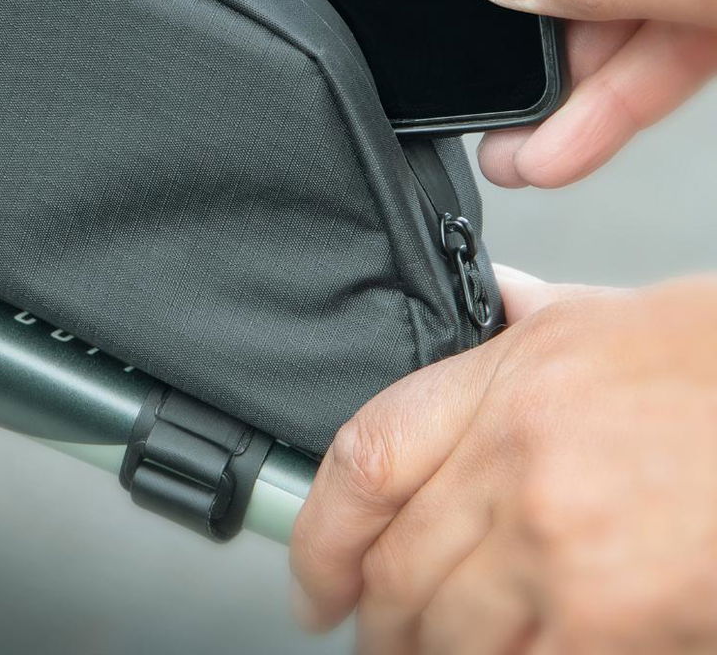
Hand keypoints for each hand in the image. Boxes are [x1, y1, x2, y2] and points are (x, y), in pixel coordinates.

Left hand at [289, 269, 716, 652]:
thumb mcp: (606, 317)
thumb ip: (524, 317)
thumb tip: (484, 303)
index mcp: (504, 382)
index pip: (365, 459)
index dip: (318, 535)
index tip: (310, 578)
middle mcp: (516, 465)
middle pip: (397, 566)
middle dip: (375, 617)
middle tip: (373, 633)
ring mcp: (561, 549)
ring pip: (449, 634)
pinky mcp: (615, 624)